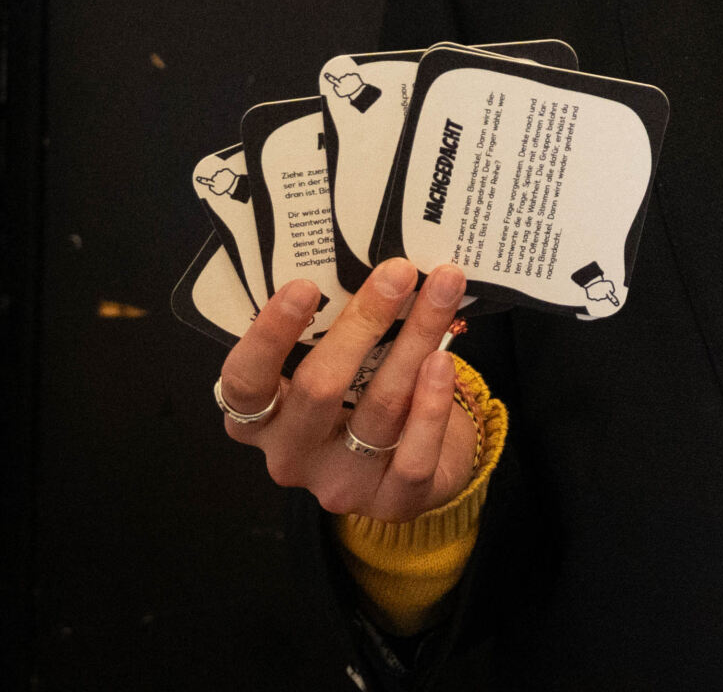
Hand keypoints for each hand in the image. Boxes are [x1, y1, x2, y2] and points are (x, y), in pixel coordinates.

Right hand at [216, 258, 476, 521]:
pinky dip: (431, 406)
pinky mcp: (392, 501)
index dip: (269, 336)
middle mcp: (291, 455)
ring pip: (379, 409)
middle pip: (320, 389)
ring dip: (416, 340)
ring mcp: (340, 482)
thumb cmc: (363, 390)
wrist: (413, 460)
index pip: (245, 383)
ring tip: (443, 290)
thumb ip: (334, 324)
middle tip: (399, 271)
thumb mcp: (337, 360)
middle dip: (363, 322)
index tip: (304, 284)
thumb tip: (373, 252)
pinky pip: (412, 456)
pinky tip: (445, 362)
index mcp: (262, 417)